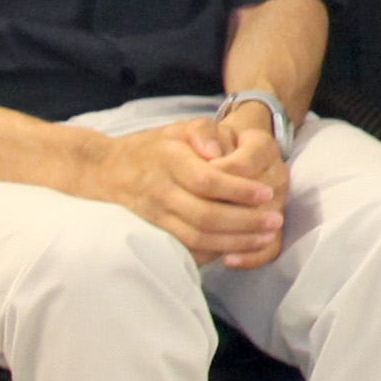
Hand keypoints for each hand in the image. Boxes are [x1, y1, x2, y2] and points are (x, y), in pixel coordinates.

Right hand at [77, 120, 282, 266]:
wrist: (105, 171)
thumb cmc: (153, 147)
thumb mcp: (178, 128)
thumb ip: (203, 131)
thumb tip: (218, 151)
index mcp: (169, 161)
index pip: (207, 181)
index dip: (239, 190)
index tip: (267, 192)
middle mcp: (161, 191)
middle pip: (206, 215)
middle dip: (245, 222)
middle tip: (275, 221)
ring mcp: (156, 216)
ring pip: (198, 237)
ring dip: (235, 241)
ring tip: (265, 238)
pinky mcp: (156, 232)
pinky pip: (186, 248)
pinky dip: (213, 252)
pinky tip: (238, 249)